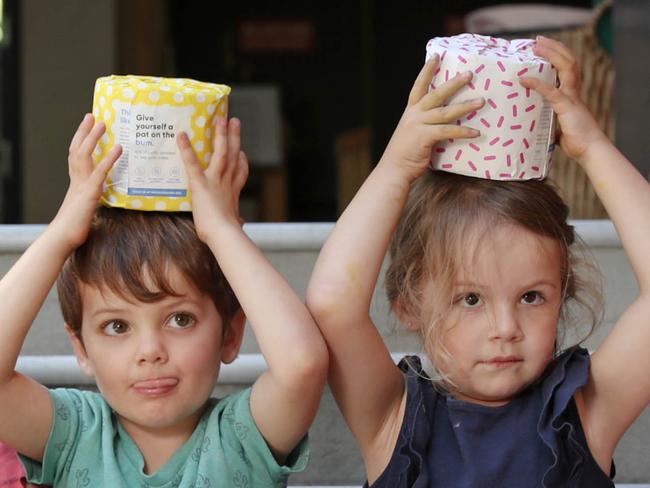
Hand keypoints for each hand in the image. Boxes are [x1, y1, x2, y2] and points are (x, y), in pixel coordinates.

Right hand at [51, 114, 121, 251]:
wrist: (64, 238)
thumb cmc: (76, 227)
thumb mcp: (87, 208)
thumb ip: (94, 198)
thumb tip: (104, 194)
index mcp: (76, 183)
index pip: (77, 156)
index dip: (81, 140)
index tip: (86, 126)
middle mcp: (77, 180)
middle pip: (78, 149)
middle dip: (85, 132)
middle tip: (92, 116)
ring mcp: (82, 185)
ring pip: (85, 156)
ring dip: (94, 138)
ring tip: (103, 123)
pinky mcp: (90, 194)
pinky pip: (100, 172)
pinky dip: (109, 159)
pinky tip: (119, 149)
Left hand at [176, 117, 248, 242]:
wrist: (224, 234)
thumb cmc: (226, 234)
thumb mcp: (234, 225)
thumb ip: (236, 221)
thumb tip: (241, 224)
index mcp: (233, 193)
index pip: (240, 174)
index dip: (241, 162)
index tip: (242, 153)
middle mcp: (227, 183)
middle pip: (233, 155)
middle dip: (234, 137)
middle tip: (234, 121)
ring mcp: (215, 181)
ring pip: (221, 153)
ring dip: (220, 135)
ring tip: (220, 119)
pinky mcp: (201, 184)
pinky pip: (192, 164)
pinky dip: (186, 150)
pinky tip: (181, 136)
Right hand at [380, 54, 483, 181]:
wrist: (394, 170)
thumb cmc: (405, 155)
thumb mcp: (412, 134)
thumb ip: (425, 126)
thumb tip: (444, 124)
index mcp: (410, 112)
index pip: (418, 86)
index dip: (427, 70)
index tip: (436, 56)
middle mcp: (413, 115)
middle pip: (436, 94)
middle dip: (453, 83)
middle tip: (469, 74)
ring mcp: (418, 125)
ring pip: (445, 111)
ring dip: (465, 106)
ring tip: (481, 101)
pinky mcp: (424, 137)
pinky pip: (447, 131)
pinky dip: (462, 131)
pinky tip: (476, 132)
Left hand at [519, 36, 607, 163]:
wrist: (589, 150)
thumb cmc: (575, 141)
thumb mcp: (559, 126)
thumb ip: (550, 120)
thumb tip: (536, 124)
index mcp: (572, 94)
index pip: (568, 67)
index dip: (557, 55)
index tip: (543, 47)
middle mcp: (573, 92)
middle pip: (569, 61)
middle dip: (554, 48)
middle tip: (538, 41)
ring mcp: (571, 98)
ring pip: (566, 67)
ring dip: (550, 54)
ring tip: (536, 46)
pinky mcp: (566, 107)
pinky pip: (551, 91)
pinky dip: (537, 84)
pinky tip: (524, 79)